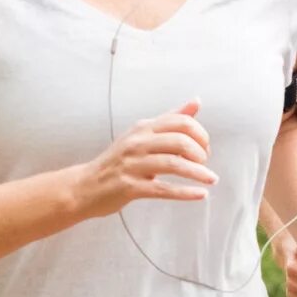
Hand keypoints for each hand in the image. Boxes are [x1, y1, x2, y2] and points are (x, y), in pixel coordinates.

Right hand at [85, 98, 213, 214]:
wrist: (85, 186)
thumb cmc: (118, 161)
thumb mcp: (142, 134)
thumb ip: (170, 120)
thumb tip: (196, 102)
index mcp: (143, 128)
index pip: (180, 121)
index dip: (200, 134)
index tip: (206, 147)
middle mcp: (137, 143)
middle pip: (180, 141)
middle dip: (200, 153)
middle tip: (205, 163)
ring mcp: (133, 165)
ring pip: (174, 164)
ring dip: (198, 173)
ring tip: (212, 179)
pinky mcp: (130, 187)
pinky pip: (164, 189)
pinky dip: (186, 193)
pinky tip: (200, 194)